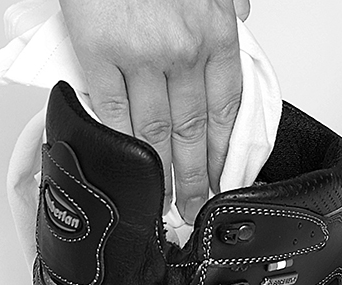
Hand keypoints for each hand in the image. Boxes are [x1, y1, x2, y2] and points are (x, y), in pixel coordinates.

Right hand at [59, 0, 249, 223]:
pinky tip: (127, 167)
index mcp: (215, 32)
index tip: (225, 180)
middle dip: (196, 177)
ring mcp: (140, 56)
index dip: (225, 153)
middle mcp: (183, 50)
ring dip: (161, 173)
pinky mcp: (99, 54)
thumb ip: (228, 2)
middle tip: (195, 208)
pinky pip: (111, 110)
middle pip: (193, 131)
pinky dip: (120, 143)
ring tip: (164, 203)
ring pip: (154, 131)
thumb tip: (242, 22)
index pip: (227, 109)